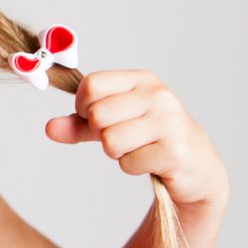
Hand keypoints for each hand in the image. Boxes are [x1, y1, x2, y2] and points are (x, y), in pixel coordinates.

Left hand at [43, 70, 228, 205]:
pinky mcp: (174, 151)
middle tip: (124, 138)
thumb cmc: (151, 138)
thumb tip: (49, 128)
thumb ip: (79, 124)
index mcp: (142, 80)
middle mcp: (158, 96)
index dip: (82, 106)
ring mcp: (169, 123)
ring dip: (117, 153)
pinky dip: (131, 166)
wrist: (198, 166)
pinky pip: (127, 163)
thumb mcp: (114, 124)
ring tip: (138, 149)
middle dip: (101, 134)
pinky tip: (150, 161)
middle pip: (97, 115)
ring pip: (109, 141)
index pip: (91, 84)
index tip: (93, 117)